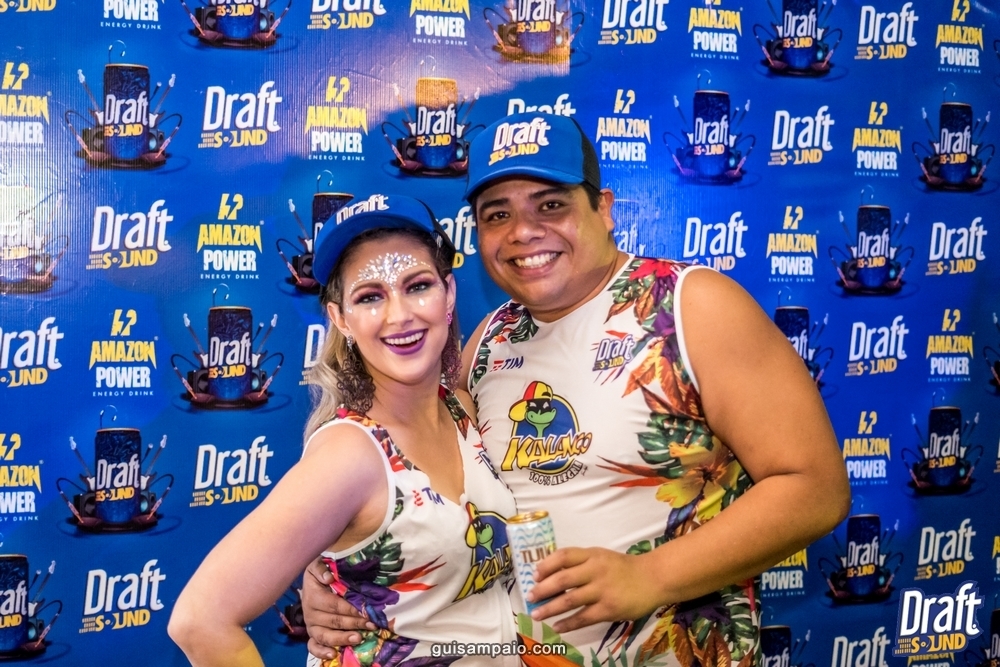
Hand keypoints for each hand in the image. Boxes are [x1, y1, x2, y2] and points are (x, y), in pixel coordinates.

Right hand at [301, 559, 374, 659]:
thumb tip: (329, 578)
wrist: (311, 583)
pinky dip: (321, 652)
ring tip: (359, 638)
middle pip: (334, 621)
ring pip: (325, 636)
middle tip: (371, 624)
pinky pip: (313, 647)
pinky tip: (333, 654)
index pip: (334, 604)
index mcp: (313, 596)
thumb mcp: (319, 565)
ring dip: (342, 638)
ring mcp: (311, 626)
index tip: (366, 611)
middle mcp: (310, 613)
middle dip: (354, 623)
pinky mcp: (312, 635)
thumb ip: (322, 568)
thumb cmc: (320, 573)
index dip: (351, 609)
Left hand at [527, 547, 661, 633]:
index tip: (534, 575)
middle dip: (543, 589)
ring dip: (550, 608)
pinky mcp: (609, 609)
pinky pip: (583, 617)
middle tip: (530, 597)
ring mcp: (602, 590)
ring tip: (537, 614)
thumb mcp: (602, 557)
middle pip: (562, 578)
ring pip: (569, 600)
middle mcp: (595, 570)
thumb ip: (581, 562)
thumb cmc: (624, 568)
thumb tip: (552, 574)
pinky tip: (557, 627)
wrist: (653, 579)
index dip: (546, 565)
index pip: (563, 556)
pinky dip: (568, 623)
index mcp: (592, 555)